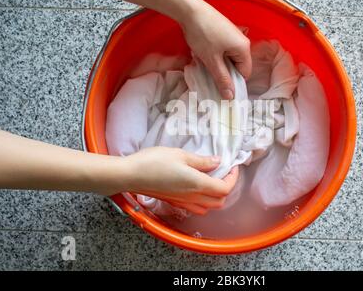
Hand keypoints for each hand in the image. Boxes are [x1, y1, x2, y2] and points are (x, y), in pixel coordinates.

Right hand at [119, 147, 238, 214]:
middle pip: (220, 201)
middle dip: (226, 188)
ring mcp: (182, 203)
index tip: (231, 166)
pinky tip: (196, 188)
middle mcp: (192, 198)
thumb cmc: (153, 162)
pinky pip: (195, 208)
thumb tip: (217, 162)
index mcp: (197, 184)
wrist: (130, 175)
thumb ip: (201, 161)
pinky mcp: (173, 203)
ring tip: (211, 180)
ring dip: (215, 196)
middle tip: (223, 172)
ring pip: (208, 207)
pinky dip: (203, 201)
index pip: (225, 189)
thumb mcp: (180, 154)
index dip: (232, 178)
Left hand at [181, 1, 251, 99]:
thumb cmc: (202, 34)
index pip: (245, 73)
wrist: (189, 10)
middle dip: (225, 72)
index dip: (233, 82)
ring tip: (205, 63)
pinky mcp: (224, 32)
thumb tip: (230, 97)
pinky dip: (216, 55)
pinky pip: (224, 50)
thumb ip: (222, 79)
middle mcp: (242, 41)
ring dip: (219, 64)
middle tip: (210, 75)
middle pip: (238, 65)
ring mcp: (233, 35)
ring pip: (229, 58)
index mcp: (243, 48)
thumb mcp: (212, 61)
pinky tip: (205, 54)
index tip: (220, 87)